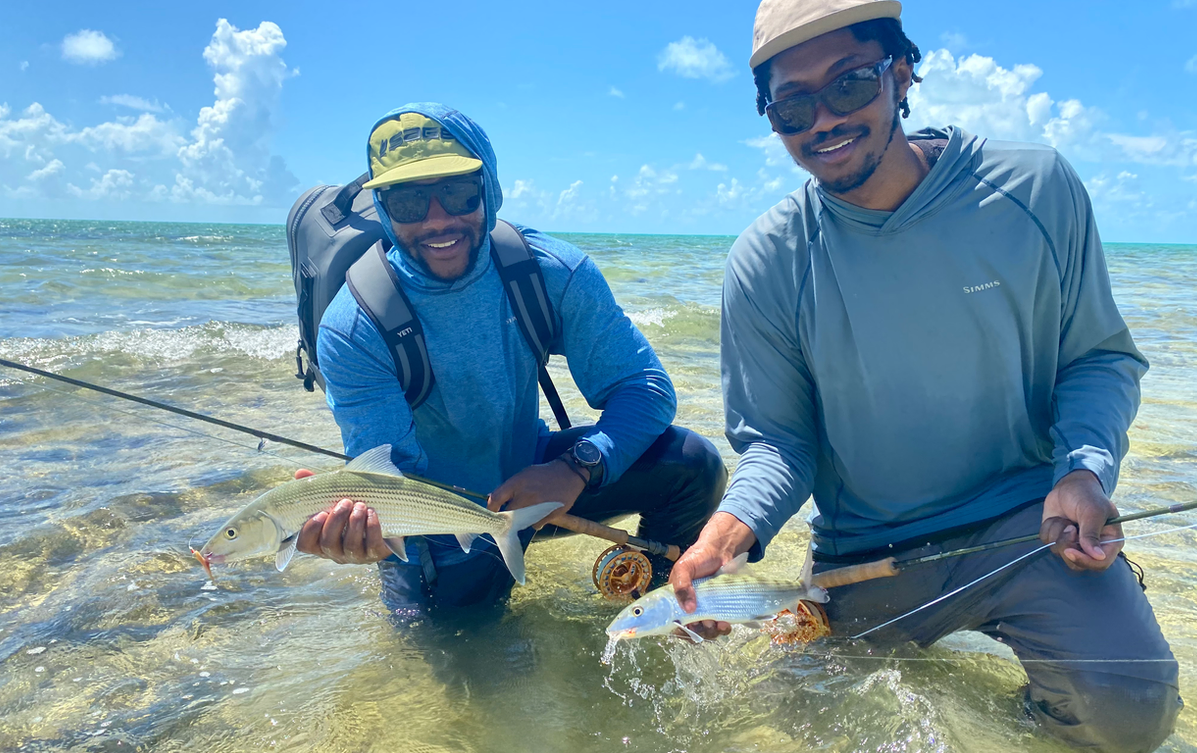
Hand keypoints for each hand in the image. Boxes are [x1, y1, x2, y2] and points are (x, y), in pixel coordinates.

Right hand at [293, 469, 389, 564]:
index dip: (310, 531)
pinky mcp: (375, 554)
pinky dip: (372, 529)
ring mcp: (355, 555)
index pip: (305, 544)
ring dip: (354, 523)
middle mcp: (335, 552)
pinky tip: (372, 514)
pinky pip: (372, 546)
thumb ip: (316, 489)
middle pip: (329, 543)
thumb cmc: (350, 511)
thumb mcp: (333, 500)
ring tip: (360, 506)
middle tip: (345, 502)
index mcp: (320, 541)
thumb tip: (300, 473)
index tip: (320, 513)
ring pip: (350, 545)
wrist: (383, 520)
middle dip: (336, 521)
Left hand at [486, 459, 584, 528]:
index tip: (493, 512)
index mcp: (518, 483)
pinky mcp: (549, 515)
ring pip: (520, 522)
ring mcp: (538, 507)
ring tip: (527, 513)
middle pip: (507, 514)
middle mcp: (526, 496)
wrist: (569, 473)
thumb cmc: (544, 474)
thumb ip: (509, 488)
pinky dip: (534, 522)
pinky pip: (535, 525)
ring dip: (520, 521)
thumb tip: (494, 501)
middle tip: (509, 516)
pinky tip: (539, 514)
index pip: (496, 499)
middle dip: (506, 516)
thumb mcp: (524, 474)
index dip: (491, 508)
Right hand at [669, 512, 756, 639]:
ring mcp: (707, 609)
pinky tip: (725, 623)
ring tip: (718, 623)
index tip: (688, 630)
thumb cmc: (698, 557)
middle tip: (707, 623)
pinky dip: (723, 628)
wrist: (721, 550)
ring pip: (707, 630)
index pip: (674, 621)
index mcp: (677, 599)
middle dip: (700, 631)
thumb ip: (681, 586)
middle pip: (692, 630)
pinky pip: (721, 626)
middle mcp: (690, 607)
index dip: (680, 630)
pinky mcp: (721, 608)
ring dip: (712, 631)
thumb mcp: (684, 568)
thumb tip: (688, 610)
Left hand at [1040, 469, 1122, 570]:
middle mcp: (1091, 547)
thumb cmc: (1088, 496)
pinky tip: (1057, 518)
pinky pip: (1047, 541)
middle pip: (1076, 563)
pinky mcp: (1056, 537)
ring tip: (1066, 520)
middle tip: (1069, 527)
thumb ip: (1092, 534)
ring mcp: (1072, 543)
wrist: (1070, 485)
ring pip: (1058, 552)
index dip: (1085, 561)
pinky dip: (1049, 528)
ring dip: (1058, 533)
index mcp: (1109, 542)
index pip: (1100, 564)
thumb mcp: (1093, 512)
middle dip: (1067, 545)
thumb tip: (1097, 557)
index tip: (1070, 551)